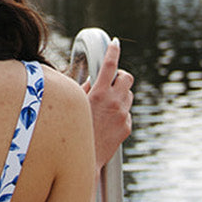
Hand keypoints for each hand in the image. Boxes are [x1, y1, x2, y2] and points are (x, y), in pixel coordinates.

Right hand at [81, 37, 132, 168]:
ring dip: (120, 95)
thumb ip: (85, 89)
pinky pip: (126, 113)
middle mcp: (114, 102)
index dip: (113, 51)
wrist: (83, 157)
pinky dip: (119, 113)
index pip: (109, 65)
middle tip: (111, 82)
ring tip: (106, 105)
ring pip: (128, 95)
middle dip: (120, 76)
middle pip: (127, 78)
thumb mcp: (76, 104)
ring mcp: (122, 115)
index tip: (115, 43)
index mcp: (99, 93)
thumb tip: (94, 81)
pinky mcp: (127, 126)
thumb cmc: (73, 129)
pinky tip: (107, 122)